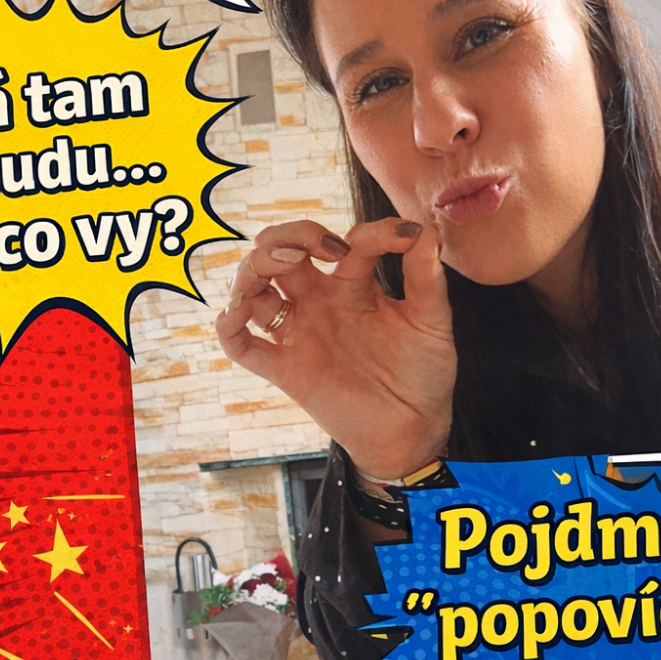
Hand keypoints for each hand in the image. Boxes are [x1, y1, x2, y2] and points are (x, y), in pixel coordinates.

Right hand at [215, 219, 455, 480]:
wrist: (413, 430)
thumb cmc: (424, 374)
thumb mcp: (432, 322)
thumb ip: (427, 278)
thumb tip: (426, 229)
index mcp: (355, 285)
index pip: (348, 241)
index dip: (371, 232)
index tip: (402, 237)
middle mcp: (320, 302)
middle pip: (282, 250)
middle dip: (290, 235)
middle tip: (323, 247)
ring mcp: (300, 333)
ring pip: (254, 288)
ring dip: (252, 268)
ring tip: (277, 266)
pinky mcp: (286, 369)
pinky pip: (242, 346)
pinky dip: (229, 326)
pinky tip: (239, 313)